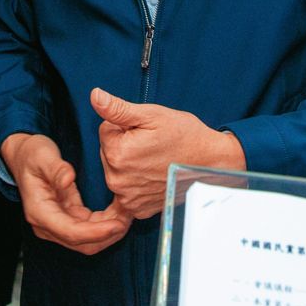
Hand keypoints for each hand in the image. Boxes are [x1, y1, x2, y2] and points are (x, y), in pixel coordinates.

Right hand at [0, 133, 130, 255]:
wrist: (24, 156)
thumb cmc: (31, 155)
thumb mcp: (43, 156)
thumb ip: (56, 169)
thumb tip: (68, 179)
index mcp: (39, 212)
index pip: (71, 232)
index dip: (96, 232)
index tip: (118, 225)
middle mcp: (47, 224)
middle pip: (82, 243)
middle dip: (108, 234)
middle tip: (129, 218)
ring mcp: (57, 224)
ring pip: (88, 240)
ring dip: (109, 230)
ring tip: (128, 212)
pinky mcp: (67, 218)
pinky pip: (89, 228)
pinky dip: (106, 223)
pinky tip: (119, 211)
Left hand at [91, 87, 244, 219]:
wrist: (211, 163)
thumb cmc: (185, 136)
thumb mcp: (151, 115)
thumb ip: (117, 109)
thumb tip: (94, 96)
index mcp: (118, 153)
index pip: (105, 130)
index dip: (125, 126)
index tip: (145, 131)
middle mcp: (117, 179)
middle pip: (109, 151)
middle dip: (126, 145)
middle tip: (152, 145)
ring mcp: (128, 197)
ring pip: (116, 170)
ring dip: (130, 164)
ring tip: (155, 159)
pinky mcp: (137, 208)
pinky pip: (125, 190)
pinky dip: (135, 183)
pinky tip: (153, 176)